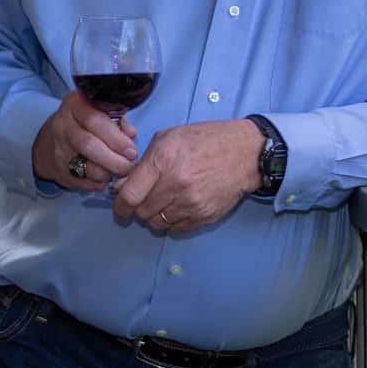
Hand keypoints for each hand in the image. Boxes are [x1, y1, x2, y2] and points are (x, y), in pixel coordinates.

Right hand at [30, 91, 138, 190]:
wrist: (54, 139)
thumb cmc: (86, 124)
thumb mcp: (100, 112)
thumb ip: (118, 121)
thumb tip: (131, 133)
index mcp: (75, 104)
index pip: (95, 121)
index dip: (116, 139)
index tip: (132, 151)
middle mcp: (63, 125)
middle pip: (89, 145)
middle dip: (113, 159)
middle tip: (129, 166)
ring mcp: (58, 148)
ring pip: (85, 166)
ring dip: (106, 173)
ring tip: (118, 173)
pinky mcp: (58, 168)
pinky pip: (82, 181)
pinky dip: (97, 183)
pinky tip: (105, 179)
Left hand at [113, 119, 263, 232]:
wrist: (246, 153)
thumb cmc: (205, 140)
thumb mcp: (168, 138)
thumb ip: (142, 163)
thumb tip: (121, 187)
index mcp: (163, 160)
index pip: (130, 195)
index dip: (120, 205)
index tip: (120, 208)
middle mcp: (176, 184)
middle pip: (142, 212)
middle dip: (138, 208)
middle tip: (145, 199)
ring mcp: (191, 203)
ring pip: (157, 223)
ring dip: (154, 216)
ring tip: (163, 202)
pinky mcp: (204, 216)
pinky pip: (176, 229)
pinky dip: (172, 222)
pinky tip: (177, 207)